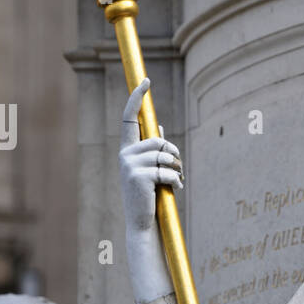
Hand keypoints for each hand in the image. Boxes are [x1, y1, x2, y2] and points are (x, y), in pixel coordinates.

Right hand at [119, 78, 182, 234]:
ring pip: (166, 155)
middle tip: (178, 167)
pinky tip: (174, 190)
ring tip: (175, 181)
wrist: (142, 222)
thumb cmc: (148, 194)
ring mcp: (130, 165)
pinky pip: (168, 170)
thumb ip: (151, 148)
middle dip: (174, 152)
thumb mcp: (148, 168)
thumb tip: (157, 126)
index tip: (146, 81)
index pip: (129, 118)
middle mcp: (125, 155)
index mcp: (126, 150)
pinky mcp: (139, 177)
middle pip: (159, 140)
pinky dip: (176, 180)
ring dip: (177, 167)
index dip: (137, 98)